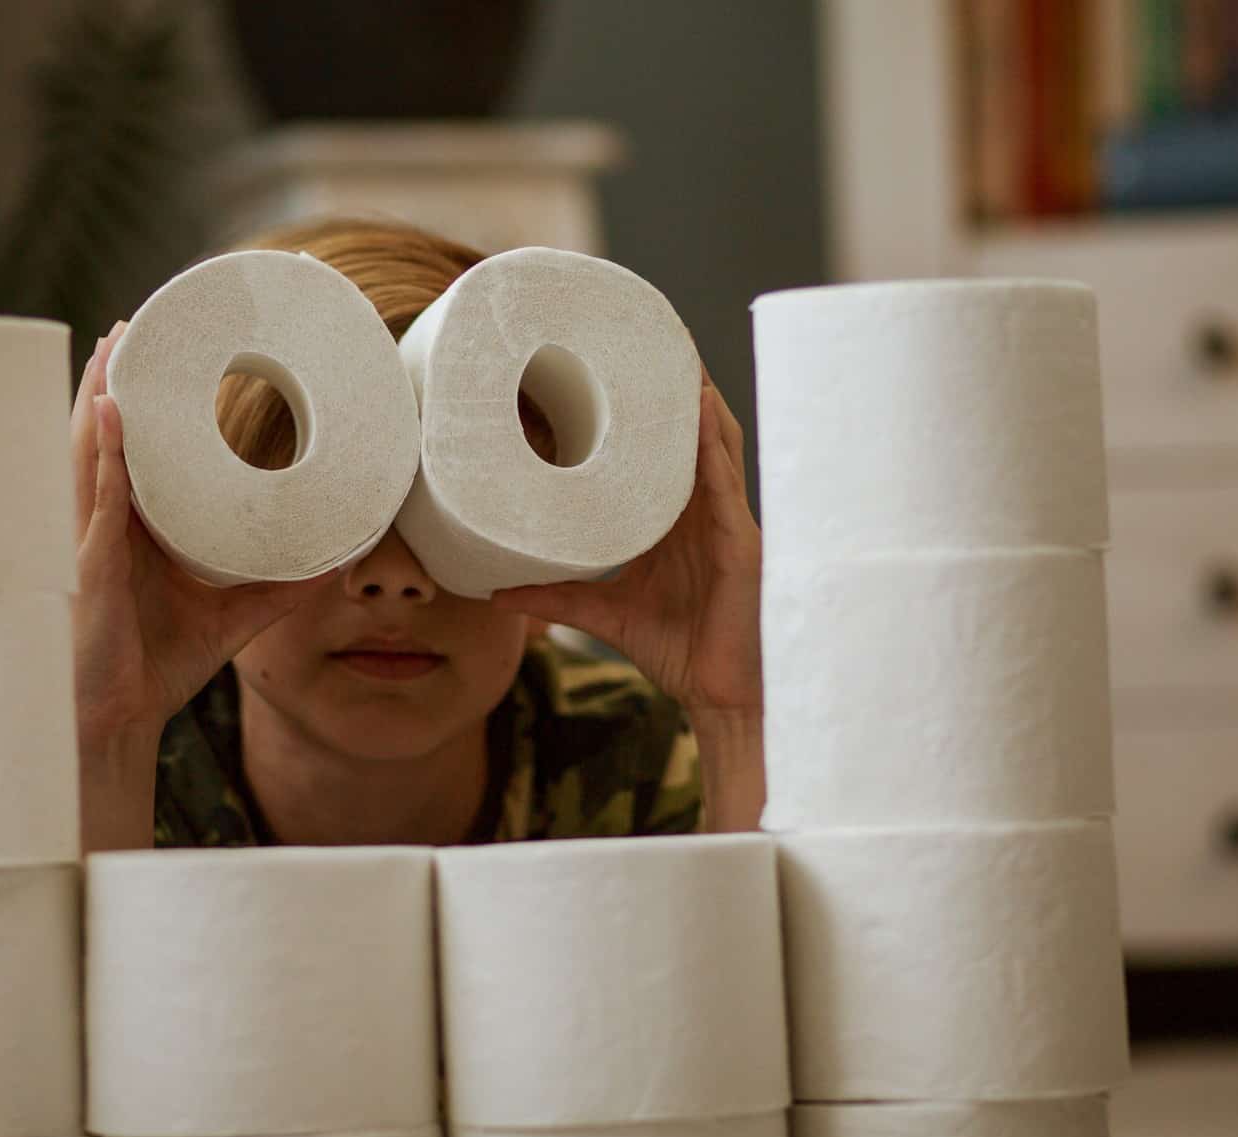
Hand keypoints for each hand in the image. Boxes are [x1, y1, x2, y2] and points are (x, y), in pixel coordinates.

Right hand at [70, 322, 337, 748]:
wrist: (121, 720)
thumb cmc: (157, 667)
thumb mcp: (235, 617)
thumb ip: (282, 589)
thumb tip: (339, 562)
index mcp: (130, 530)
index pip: (130, 453)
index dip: (135, 406)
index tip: (154, 359)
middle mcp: (104, 524)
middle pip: (102, 437)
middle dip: (113, 382)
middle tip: (131, 329)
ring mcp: (89, 539)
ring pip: (90, 452)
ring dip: (103, 397)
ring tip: (117, 346)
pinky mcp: (90, 563)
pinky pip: (98, 497)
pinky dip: (106, 453)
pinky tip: (113, 413)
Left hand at [493, 365, 761, 718]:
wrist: (724, 699)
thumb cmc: (682, 652)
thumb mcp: (607, 617)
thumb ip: (558, 599)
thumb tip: (498, 591)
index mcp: (677, 522)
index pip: (661, 451)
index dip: (645, 410)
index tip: (611, 367)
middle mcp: (703, 512)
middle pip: (690, 434)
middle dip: (673, 387)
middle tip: (642, 336)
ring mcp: (725, 522)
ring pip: (712, 444)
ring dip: (694, 399)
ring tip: (671, 353)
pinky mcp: (739, 542)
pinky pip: (724, 484)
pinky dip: (710, 447)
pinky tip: (699, 411)